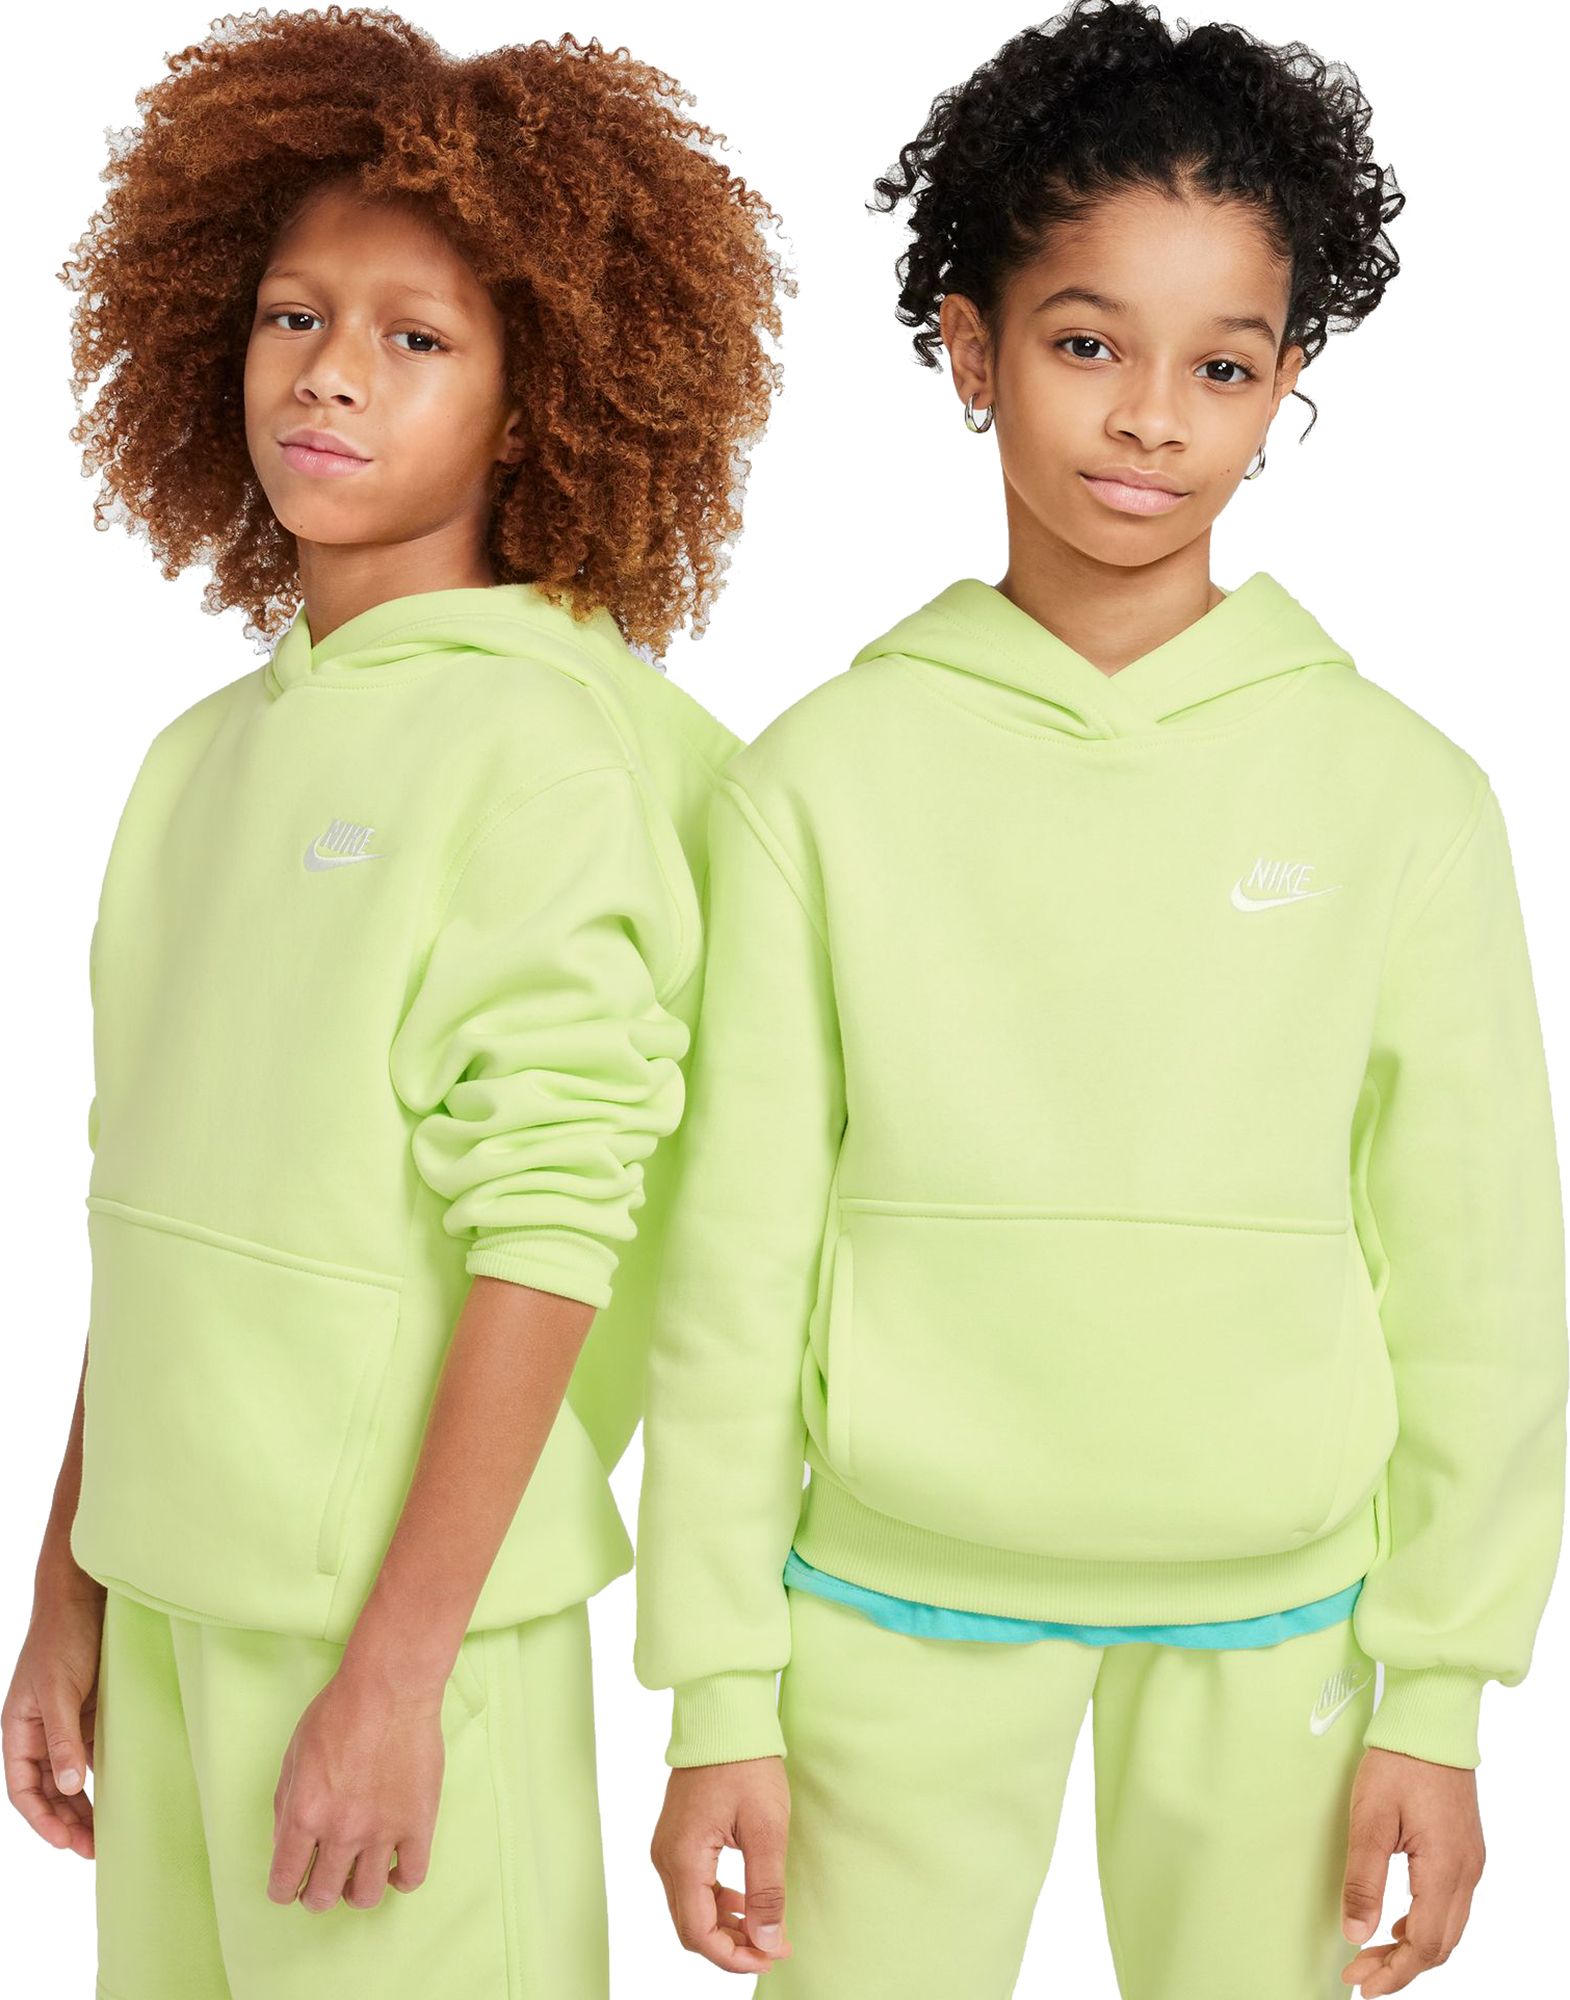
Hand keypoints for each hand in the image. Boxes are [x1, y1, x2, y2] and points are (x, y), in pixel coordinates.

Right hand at [2, 1576, 104, 1858]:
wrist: (85, 1597)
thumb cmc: (64, 1638)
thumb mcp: (59, 1690)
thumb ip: (62, 1739)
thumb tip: (66, 1787)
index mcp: (19, 1730)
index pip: (23, 1789)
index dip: (41, 1819)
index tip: (65, 1843)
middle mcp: (40, 1732)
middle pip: (48, 1790)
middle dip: (65, 1821)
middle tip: (93, 1848)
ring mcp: (66, 1723)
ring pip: (70, 1777)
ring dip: (84, 1804)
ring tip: (105, 1833)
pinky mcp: (91, 1712)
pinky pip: (93, 1753)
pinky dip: (102, 1776)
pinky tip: (119, 1792)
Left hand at [268, 1655, 446, 1911]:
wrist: (390, 1688)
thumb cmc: (338, 1712)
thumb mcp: (293, 1756)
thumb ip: (285, 1806)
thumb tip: (287, 1844)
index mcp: (305, 1815)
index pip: (285, 1882)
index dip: (284, 1890)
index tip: (290, 1886)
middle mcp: (341, 1831)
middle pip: (323, 1898)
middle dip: (317, 1894)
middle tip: (324, 1878)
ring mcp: (383, 1831)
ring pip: (366, 1896)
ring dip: (356, 1891)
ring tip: (359, 1872)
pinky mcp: (419, 1822)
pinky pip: (412, 1876)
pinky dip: (400, 1879)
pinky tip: (395, 1863)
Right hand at [650, 1757, 791, 1972]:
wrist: (724, 1716)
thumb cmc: (746, 1764)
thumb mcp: (767, 1829)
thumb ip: (766, 1890)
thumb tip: (769, 1942)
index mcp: (683, 1857)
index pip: (698, 1933)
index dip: (734, 1956)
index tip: (772, 1955)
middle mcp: (665, 1857)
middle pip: (690, 1927)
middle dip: (731, 1946)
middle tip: (774, 1946)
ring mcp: (667, 1846)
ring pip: (689, 1910)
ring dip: (725, 1926)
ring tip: (765, 1927)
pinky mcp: (675, 1838)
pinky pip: (690, 1887)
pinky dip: (716, 1903)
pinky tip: (745, 1899)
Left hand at [1340, 1745, 1485, 1992]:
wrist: (1433, 1720)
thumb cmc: (1398, 1762)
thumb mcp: (1369, 1818)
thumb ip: (1363, 1880)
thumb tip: (1356, 1935)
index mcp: (1445, 1870)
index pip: (1423, 1945)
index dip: (1393, 1972)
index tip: (1359, 1983)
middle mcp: (1467, 1873)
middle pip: (1440, 1945)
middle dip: (1401, 1967)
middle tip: (1360, 1973)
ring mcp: (1471, 1861)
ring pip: (1449, 1928)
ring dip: (1413, 1948)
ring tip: (1374, 1952)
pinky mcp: (1466, 1849)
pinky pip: (1451, 1904)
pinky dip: (1425, 1924)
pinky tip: (1398, 1921)